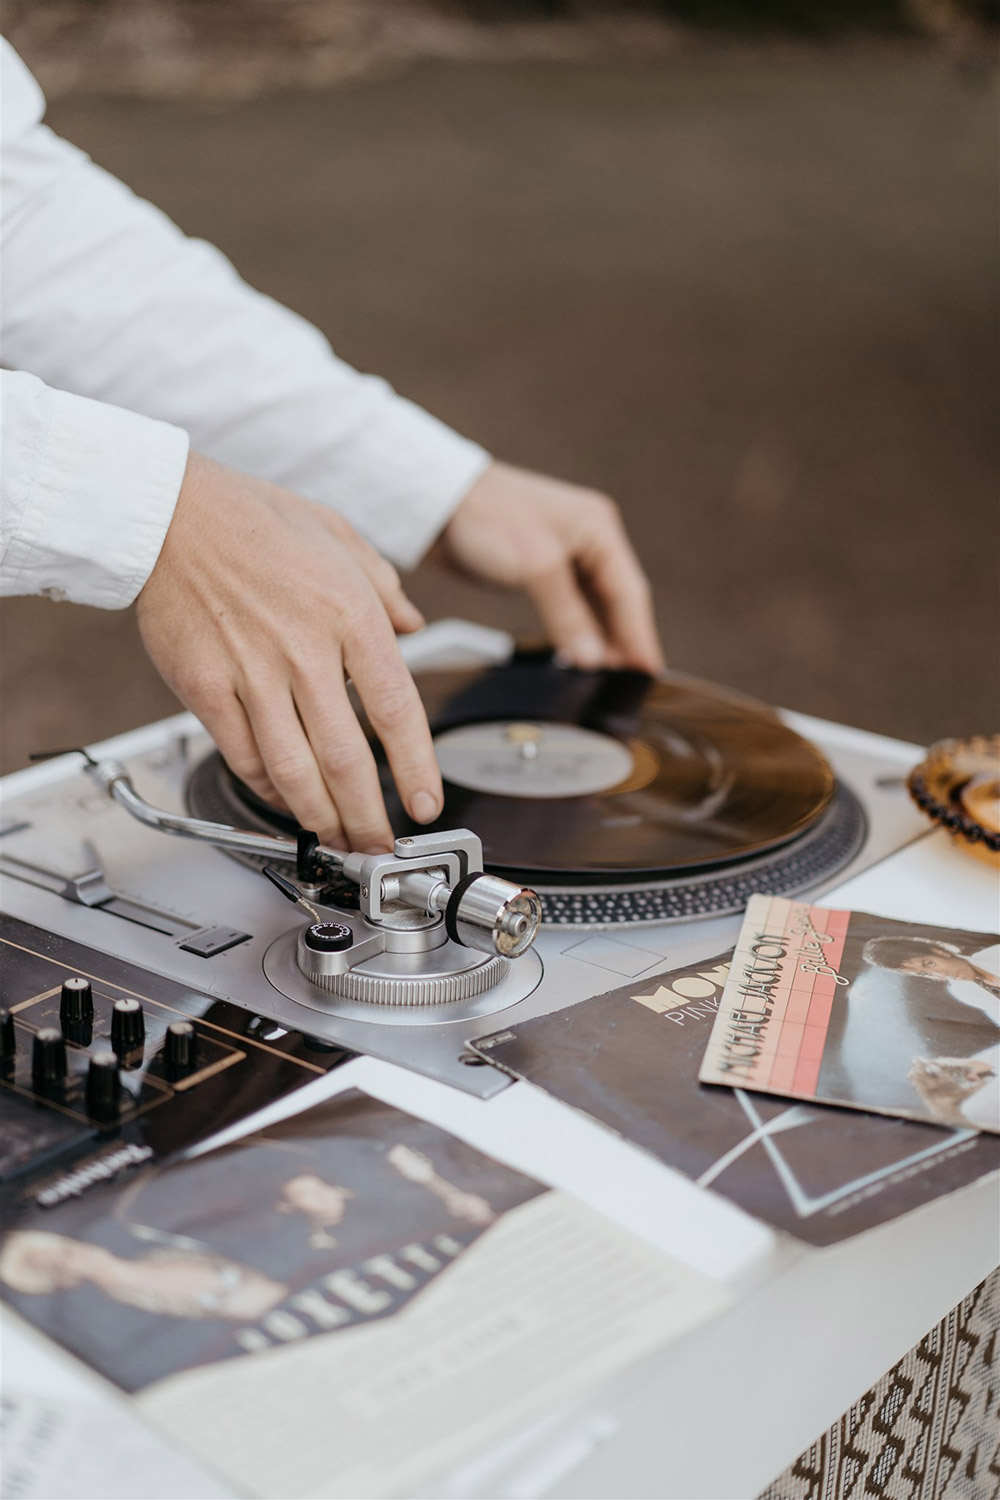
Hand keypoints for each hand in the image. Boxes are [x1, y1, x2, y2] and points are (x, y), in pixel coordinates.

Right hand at [136, 453, 442, 850]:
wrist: (169, 512)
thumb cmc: (253, 517)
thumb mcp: (339, 534)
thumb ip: (384, 586)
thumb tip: (413, 623)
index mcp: (349, 613)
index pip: (396, 708)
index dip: (415, 767)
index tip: (424, 802)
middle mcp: (305, 649)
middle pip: (346, 757)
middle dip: (368, 816)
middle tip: (380, 845)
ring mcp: (251, 672)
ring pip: (294, 770)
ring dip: (320, 817)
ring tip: (338, 839)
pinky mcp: (205, 686)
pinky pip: (243, 754)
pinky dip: (268, 788)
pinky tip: (284, 800)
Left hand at [433, 462, 663, 672]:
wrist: (436, 503)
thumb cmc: (487, 517)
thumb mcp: (536, 567)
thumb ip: (568, 615)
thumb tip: (593, 658)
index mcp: (598, 529)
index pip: (630, 592)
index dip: (640, 636)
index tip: (649, 673)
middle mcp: (589, 540)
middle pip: (618, 600)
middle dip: (624, 641)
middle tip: (631, 683)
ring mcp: (566, 553)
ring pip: (595, 604)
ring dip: (601, 638)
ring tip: (608, 677)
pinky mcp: (542, 568)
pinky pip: (572, 605)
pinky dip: (577, 630)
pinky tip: (580, 653)